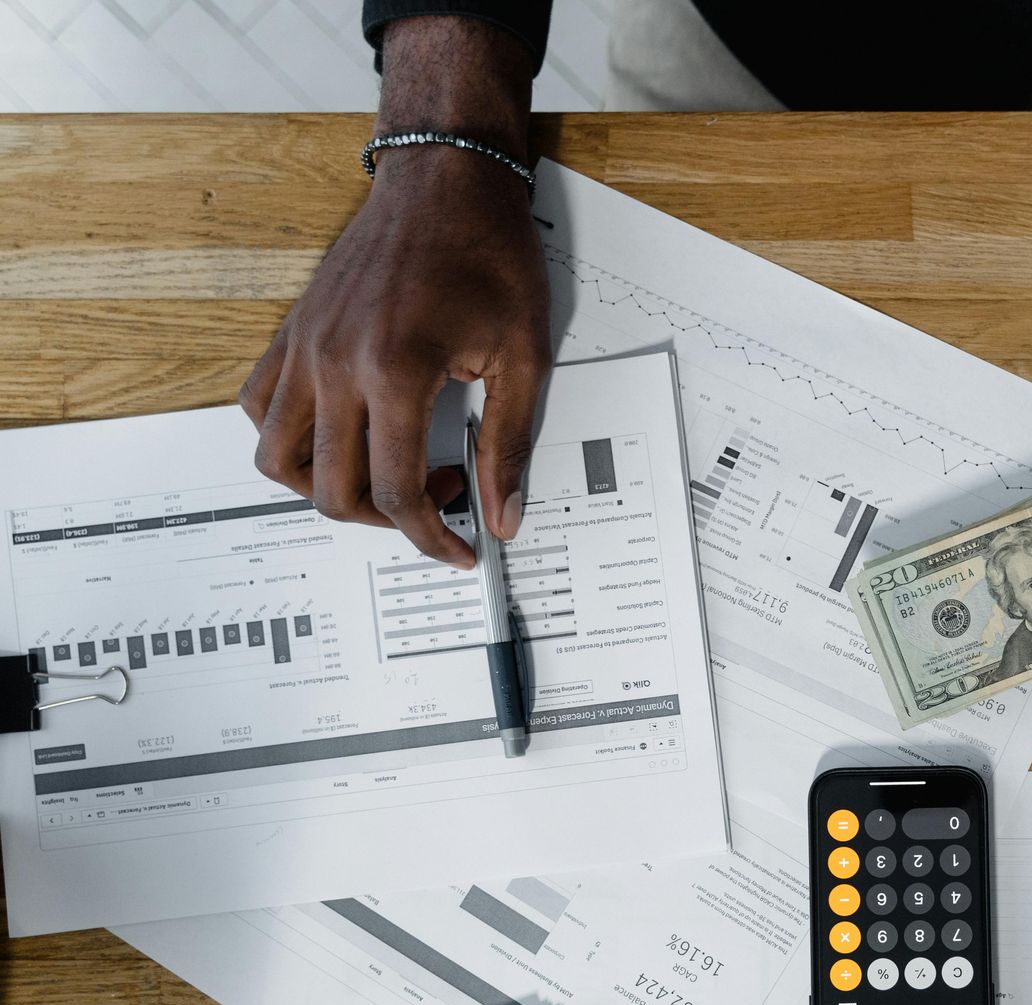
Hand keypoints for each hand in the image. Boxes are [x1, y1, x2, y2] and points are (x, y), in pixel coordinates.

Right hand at [240, 17, 544, 567]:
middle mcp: (334, 362)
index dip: (430, 537)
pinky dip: (291, 440)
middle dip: (387, 520)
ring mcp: (303, 347)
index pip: (397, 491)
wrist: (446, 178)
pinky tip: (344, 435)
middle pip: (330, 489)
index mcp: (394, 369)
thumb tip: (503, 515)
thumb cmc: (488, 251)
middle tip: (439, 502)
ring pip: (275, 458)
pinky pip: (260, 408)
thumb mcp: (523, 355)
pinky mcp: (291, 333)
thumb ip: (508, 445)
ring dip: (325, 488)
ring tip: (382, 477)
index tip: (458, 550)